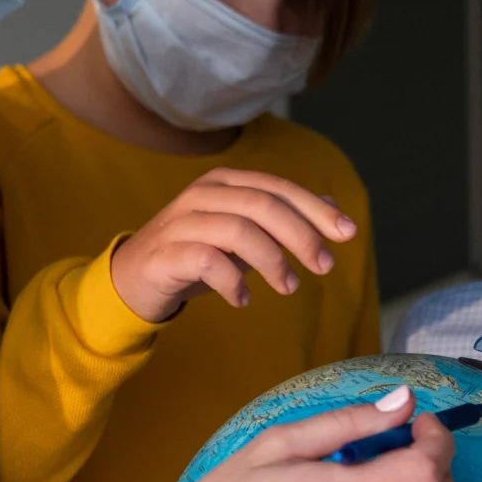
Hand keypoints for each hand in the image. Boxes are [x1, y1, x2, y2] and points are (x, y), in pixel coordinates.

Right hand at [110, 168, 357, 324]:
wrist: (134, 280)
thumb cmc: (195, 254)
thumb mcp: (243, 232)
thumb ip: (281, 217)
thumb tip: (329, 205)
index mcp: (225, 182)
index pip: (279, 188)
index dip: (316, 209)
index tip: (348, 233)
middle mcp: (202, 195)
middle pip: (263, 205)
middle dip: (301, 235)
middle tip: (325, 266)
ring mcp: (181, 222)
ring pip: (238, 230)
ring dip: (272, 260)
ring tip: (288, 287)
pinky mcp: (165, 254)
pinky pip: (208, 262)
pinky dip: (233, 282)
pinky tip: (244, 299)